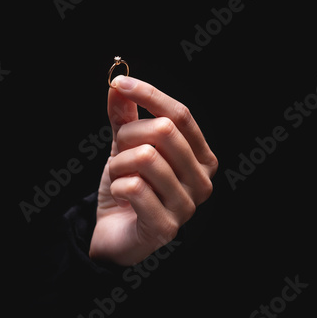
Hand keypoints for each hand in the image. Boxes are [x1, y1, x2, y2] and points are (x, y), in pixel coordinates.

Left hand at [89, 76, 217, 265]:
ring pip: (146, 157)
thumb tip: (118, 86)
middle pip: (163, 132)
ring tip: (120, 177)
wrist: (114, 233)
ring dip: (119, 164)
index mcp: (201, 157)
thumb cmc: (127, 189)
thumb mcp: (125, 148)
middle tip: (119, 153)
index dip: (149, 94)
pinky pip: (134, 187)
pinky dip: (116, 185)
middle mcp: (202, 181)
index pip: (180, 115)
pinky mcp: (165, 227)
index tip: (119, 83)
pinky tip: (121, 197)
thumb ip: (125, 118)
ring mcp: (187, 206)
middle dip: (128, 136)